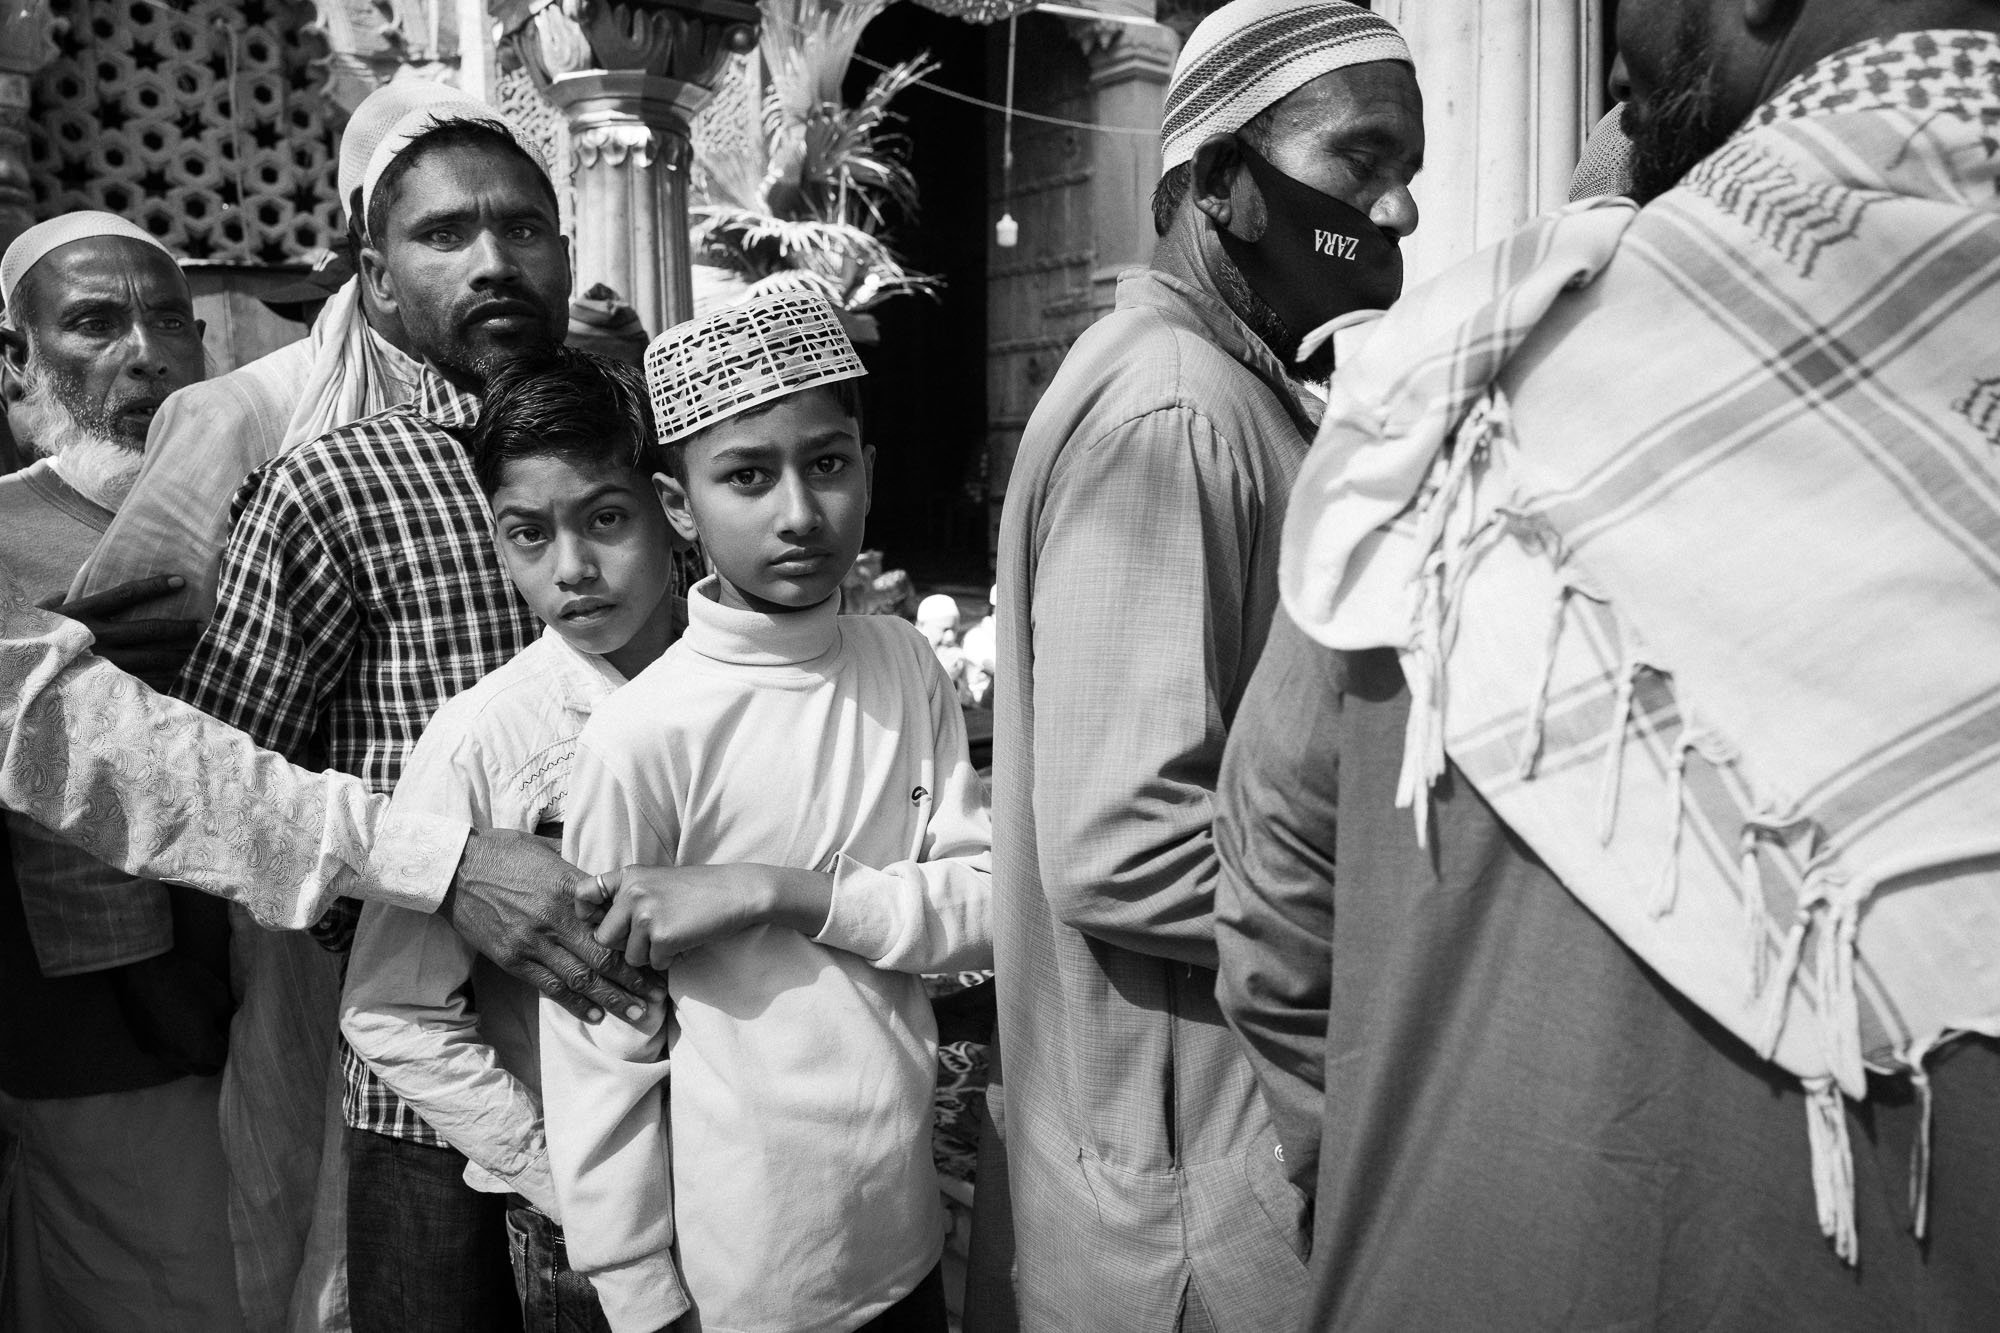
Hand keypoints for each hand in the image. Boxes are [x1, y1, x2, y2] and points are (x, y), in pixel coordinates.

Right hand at [43, 574, 204, 691]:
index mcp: (83, 615)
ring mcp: (103, 665)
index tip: (181, 580)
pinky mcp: (107, 686)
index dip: (154, 587)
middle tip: (204, 624)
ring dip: (181, 653)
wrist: (16, 674)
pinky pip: (143, 682)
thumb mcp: (43, 615)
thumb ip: (60, 599)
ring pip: (152, 658)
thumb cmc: (34, 640)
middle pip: (149, 630)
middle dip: (180, 627)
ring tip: (203, 647)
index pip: (125, 595)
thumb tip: (70, 586)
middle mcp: (96, 638)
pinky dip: (166, 679)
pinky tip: (186, 676)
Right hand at [112, 949, 234, 1076]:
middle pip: (203, 1069)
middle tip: (216, 1032)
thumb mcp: (220, 996)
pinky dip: (174, 1046)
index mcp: (200, 1050)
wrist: (145, 972)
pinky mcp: (142, 1044)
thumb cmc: (187, 983)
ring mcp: (157, 1053)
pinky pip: (165, 1053)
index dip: (229, 1044)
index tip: (228, 1030)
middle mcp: (178, 1059)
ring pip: (183, 1064)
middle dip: (213, 1055)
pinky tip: (174, 1024)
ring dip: (193, 1053)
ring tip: (196, 1028)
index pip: (223, 1059)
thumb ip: (227, 1017)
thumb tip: (227, 1024)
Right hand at [442, 827, 665, 1024]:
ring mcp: (532, 942)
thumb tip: (607, 888)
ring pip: (579, 978)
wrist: (454, 869)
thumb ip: (578, 876)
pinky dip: (574, 1003)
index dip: (637, 943)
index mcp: (568, 889)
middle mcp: (553, 919)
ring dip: (610, 999)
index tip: (659, 956)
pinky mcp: (512, 959)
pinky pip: (549, 987)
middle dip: (633, 981)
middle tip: (657, 998)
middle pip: (602, 958)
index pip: (612, 922)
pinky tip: (595, 1015)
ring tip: (636, 1014)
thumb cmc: (504, 853)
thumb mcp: (548, 852)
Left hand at [578, 864, 833, 969]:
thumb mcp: (657, 881)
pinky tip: (686, 941)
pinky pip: (653, 964)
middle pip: (604, 938)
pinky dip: (669, 959)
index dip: (586, 914)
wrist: (737, 892)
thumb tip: (599, 927)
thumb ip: (629, 895)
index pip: (583, 894)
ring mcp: (645, 914)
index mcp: (628, 876)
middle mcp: (631, 893)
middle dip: (624, 946)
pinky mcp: (662, 936)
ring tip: (674, 936)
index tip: (602, 922)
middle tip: (651, 938)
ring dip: (650, 955)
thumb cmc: (699, 889)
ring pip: (629, 956)